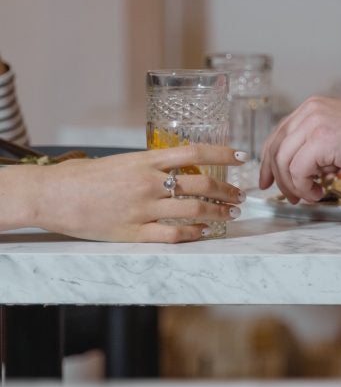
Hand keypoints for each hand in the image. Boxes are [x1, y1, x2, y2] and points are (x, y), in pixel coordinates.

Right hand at [1, 146, 245, 242]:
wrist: (52, 194)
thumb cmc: (85, 176)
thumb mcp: (122, 162)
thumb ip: (151, 166)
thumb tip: (179, 168)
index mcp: (145, 160)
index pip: (194, 152)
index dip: (222, 153)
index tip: (241, 156)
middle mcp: (148, 182)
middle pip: (200, 183)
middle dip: (226, 190)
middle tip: (239, 196)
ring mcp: (142, 209)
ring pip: (192, 210)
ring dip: (217, 212)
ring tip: (230, 214)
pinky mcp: (133, 232)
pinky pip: (173, 234)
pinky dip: (194, 233)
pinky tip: (206, 232)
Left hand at [260, 96, 340, 202]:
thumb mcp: (338, 139)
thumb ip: (314, 147)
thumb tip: (295, 170)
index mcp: (313, 108)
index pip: (279, 134)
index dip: (268, 160)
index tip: (267, 180)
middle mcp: (311, 110)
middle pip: (276, 148)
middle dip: (277, 178)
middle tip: (289, 197)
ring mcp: (315, 123)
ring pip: (284, 162)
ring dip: (295, 186)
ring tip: (312, 196)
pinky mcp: (322, 140)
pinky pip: (298, 171)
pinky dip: (304, 188)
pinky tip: (320, 193)